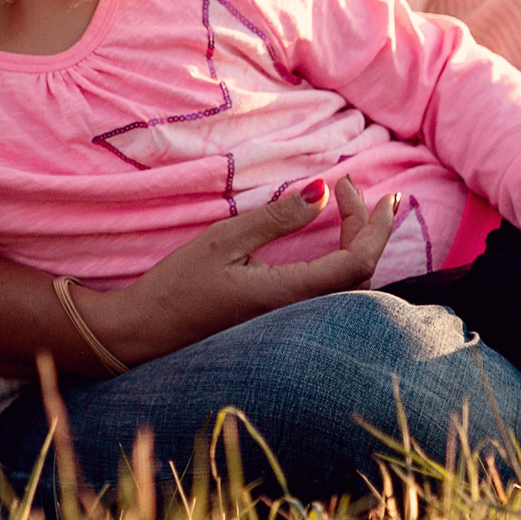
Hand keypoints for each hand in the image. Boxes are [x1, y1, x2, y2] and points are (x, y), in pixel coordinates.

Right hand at [86, 177, 402, 367]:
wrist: (146, 332)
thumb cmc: (177, 285)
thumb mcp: (223, 241)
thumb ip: (275, 218)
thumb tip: (323, 191)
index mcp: (287, 294)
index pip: (356, 262)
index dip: (373, 225)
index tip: (370, 189)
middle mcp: (299, 316)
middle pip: (360, 274)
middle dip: (368, 227)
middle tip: (352, 187)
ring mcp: (293, 324)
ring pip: (350, 287)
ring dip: (357, 244)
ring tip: (350, 206)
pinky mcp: (284, 324)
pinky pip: (332, 294)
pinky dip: (343, 261)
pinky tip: (335, 240)